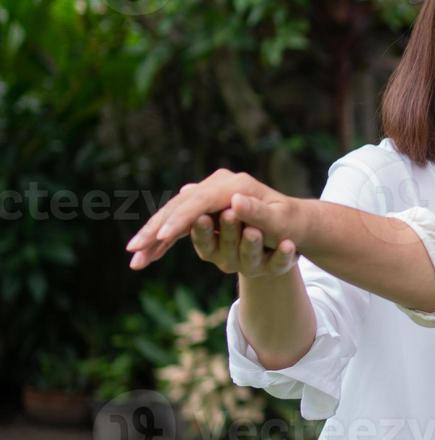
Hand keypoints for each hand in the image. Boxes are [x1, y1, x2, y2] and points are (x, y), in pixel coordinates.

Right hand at [126, 169, 294, 269]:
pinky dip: (163, 235)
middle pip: (180, 206)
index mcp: (233, 185)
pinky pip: (180, 220)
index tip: (161, 236)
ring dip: (153, 234)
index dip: (180, 220)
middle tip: (133, 250)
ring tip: (134, 255)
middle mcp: (218, 187)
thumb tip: (235, 202)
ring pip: (174, 213)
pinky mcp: (207, 206)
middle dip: (156, 228)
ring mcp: (210, 194)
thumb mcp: (282, 220)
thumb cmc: (291, 223)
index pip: (199, 202)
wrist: (296, 220)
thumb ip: (260, 213)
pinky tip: (149, 251)